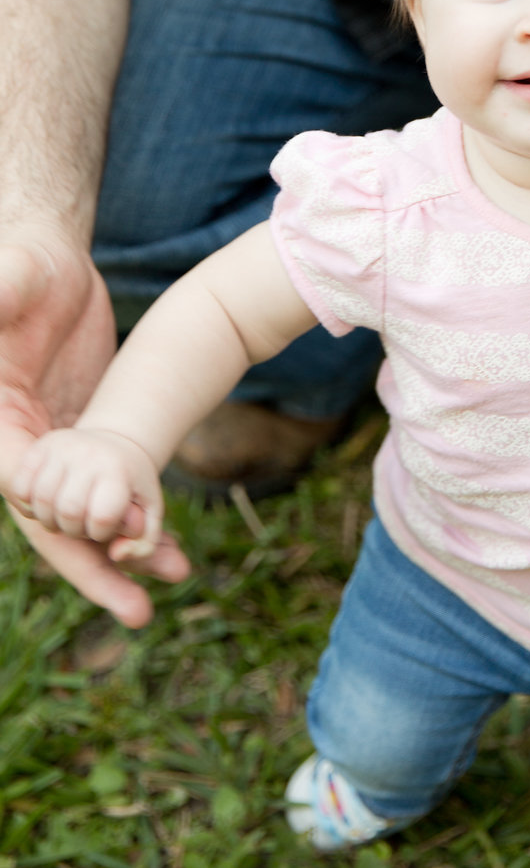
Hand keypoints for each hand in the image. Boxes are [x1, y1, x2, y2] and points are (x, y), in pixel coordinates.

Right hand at [0, 228, 188, 624]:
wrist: (48, 260)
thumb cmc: (22, 266)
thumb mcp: (9, 281)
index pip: (21, 488)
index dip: (60, 522)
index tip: (104, 547)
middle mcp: (18, 448)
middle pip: (54, 523)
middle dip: (96, 566)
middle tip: (139, 607)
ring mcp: (51, 448)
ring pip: (85, 517)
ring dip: (125, 553)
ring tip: (175, 577)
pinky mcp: (82, 439)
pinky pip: (108, 491)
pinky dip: (136, 517)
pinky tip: (172, 543)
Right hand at [10, 426, 163, 558]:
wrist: (114, 447)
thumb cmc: (130, 489)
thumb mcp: (149, 514)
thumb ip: (143, 545)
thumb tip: (116, 554)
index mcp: (120, 470)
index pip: (103, 517)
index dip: (102, 532)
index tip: (107, 524)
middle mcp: (90, 454)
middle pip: (68, 512)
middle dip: (74, 529)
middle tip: (83, 521)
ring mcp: (62, 449)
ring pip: (41, 502)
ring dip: (51, 520)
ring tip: (66, 513)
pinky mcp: (39, 448)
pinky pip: (20, 489)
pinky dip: (29, 505)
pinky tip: (48, 502)